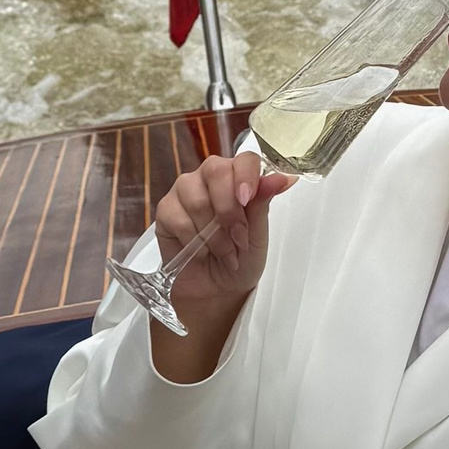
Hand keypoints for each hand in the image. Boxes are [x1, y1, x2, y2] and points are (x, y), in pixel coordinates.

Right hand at [144, 147, 289, 381]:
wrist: (216, 289)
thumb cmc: (241, 259)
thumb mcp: (258, 236)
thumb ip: (263, 204)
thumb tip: (283, 178)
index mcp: (239, 177)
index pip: (244, 159)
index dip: (246, 176)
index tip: (248, 199)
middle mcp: (210, 177)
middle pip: (216, 169)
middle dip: (229, 209)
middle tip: (238, 237)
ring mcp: (185, 191)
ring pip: (196, 197)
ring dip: (214, 233)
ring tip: (223, 252)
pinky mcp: (166, 210)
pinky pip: (178, 217)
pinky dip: (194, 240)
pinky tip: (202, 252)